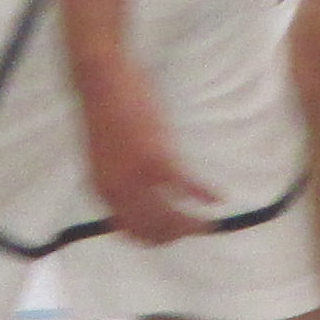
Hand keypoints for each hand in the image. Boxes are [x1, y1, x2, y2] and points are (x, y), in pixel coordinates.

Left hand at [77, 52, 216, 244]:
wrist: (101, 80)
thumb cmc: (103, 110)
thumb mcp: (102, 156)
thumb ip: (116, 179)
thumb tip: (135, 196)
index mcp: (103, 192)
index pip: (132, 232)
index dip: (155, 239)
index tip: (171, 237)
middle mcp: (119, 192)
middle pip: (153, 232)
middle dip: (176, 236)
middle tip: (195, 230)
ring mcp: (138, 178)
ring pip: (171, 217)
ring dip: (192, 225)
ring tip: (208, 223)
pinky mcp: (157, 159)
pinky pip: (187, 187)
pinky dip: (204, 194)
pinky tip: (217, 197)